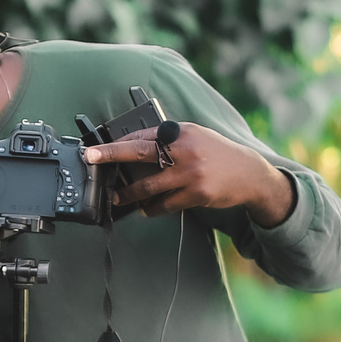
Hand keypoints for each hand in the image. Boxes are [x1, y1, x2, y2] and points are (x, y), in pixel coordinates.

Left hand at [84, 122, 296, 225]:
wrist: (249, 173)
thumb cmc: (216, 154)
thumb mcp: (195, 137)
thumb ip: (168, 140)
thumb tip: (134, 145)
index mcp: (181, 132)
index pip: (142, 135)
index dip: (117, 143)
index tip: (98, 148)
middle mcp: (184, 149)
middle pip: (139, 152)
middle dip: (111, 155)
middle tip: (92, 159)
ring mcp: (190, 173)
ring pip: (148, 186)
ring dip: (128, 195)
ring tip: (118, 199)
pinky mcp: (196, 194)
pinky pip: (164, 205)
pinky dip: (151, 208)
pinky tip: (146, 209)